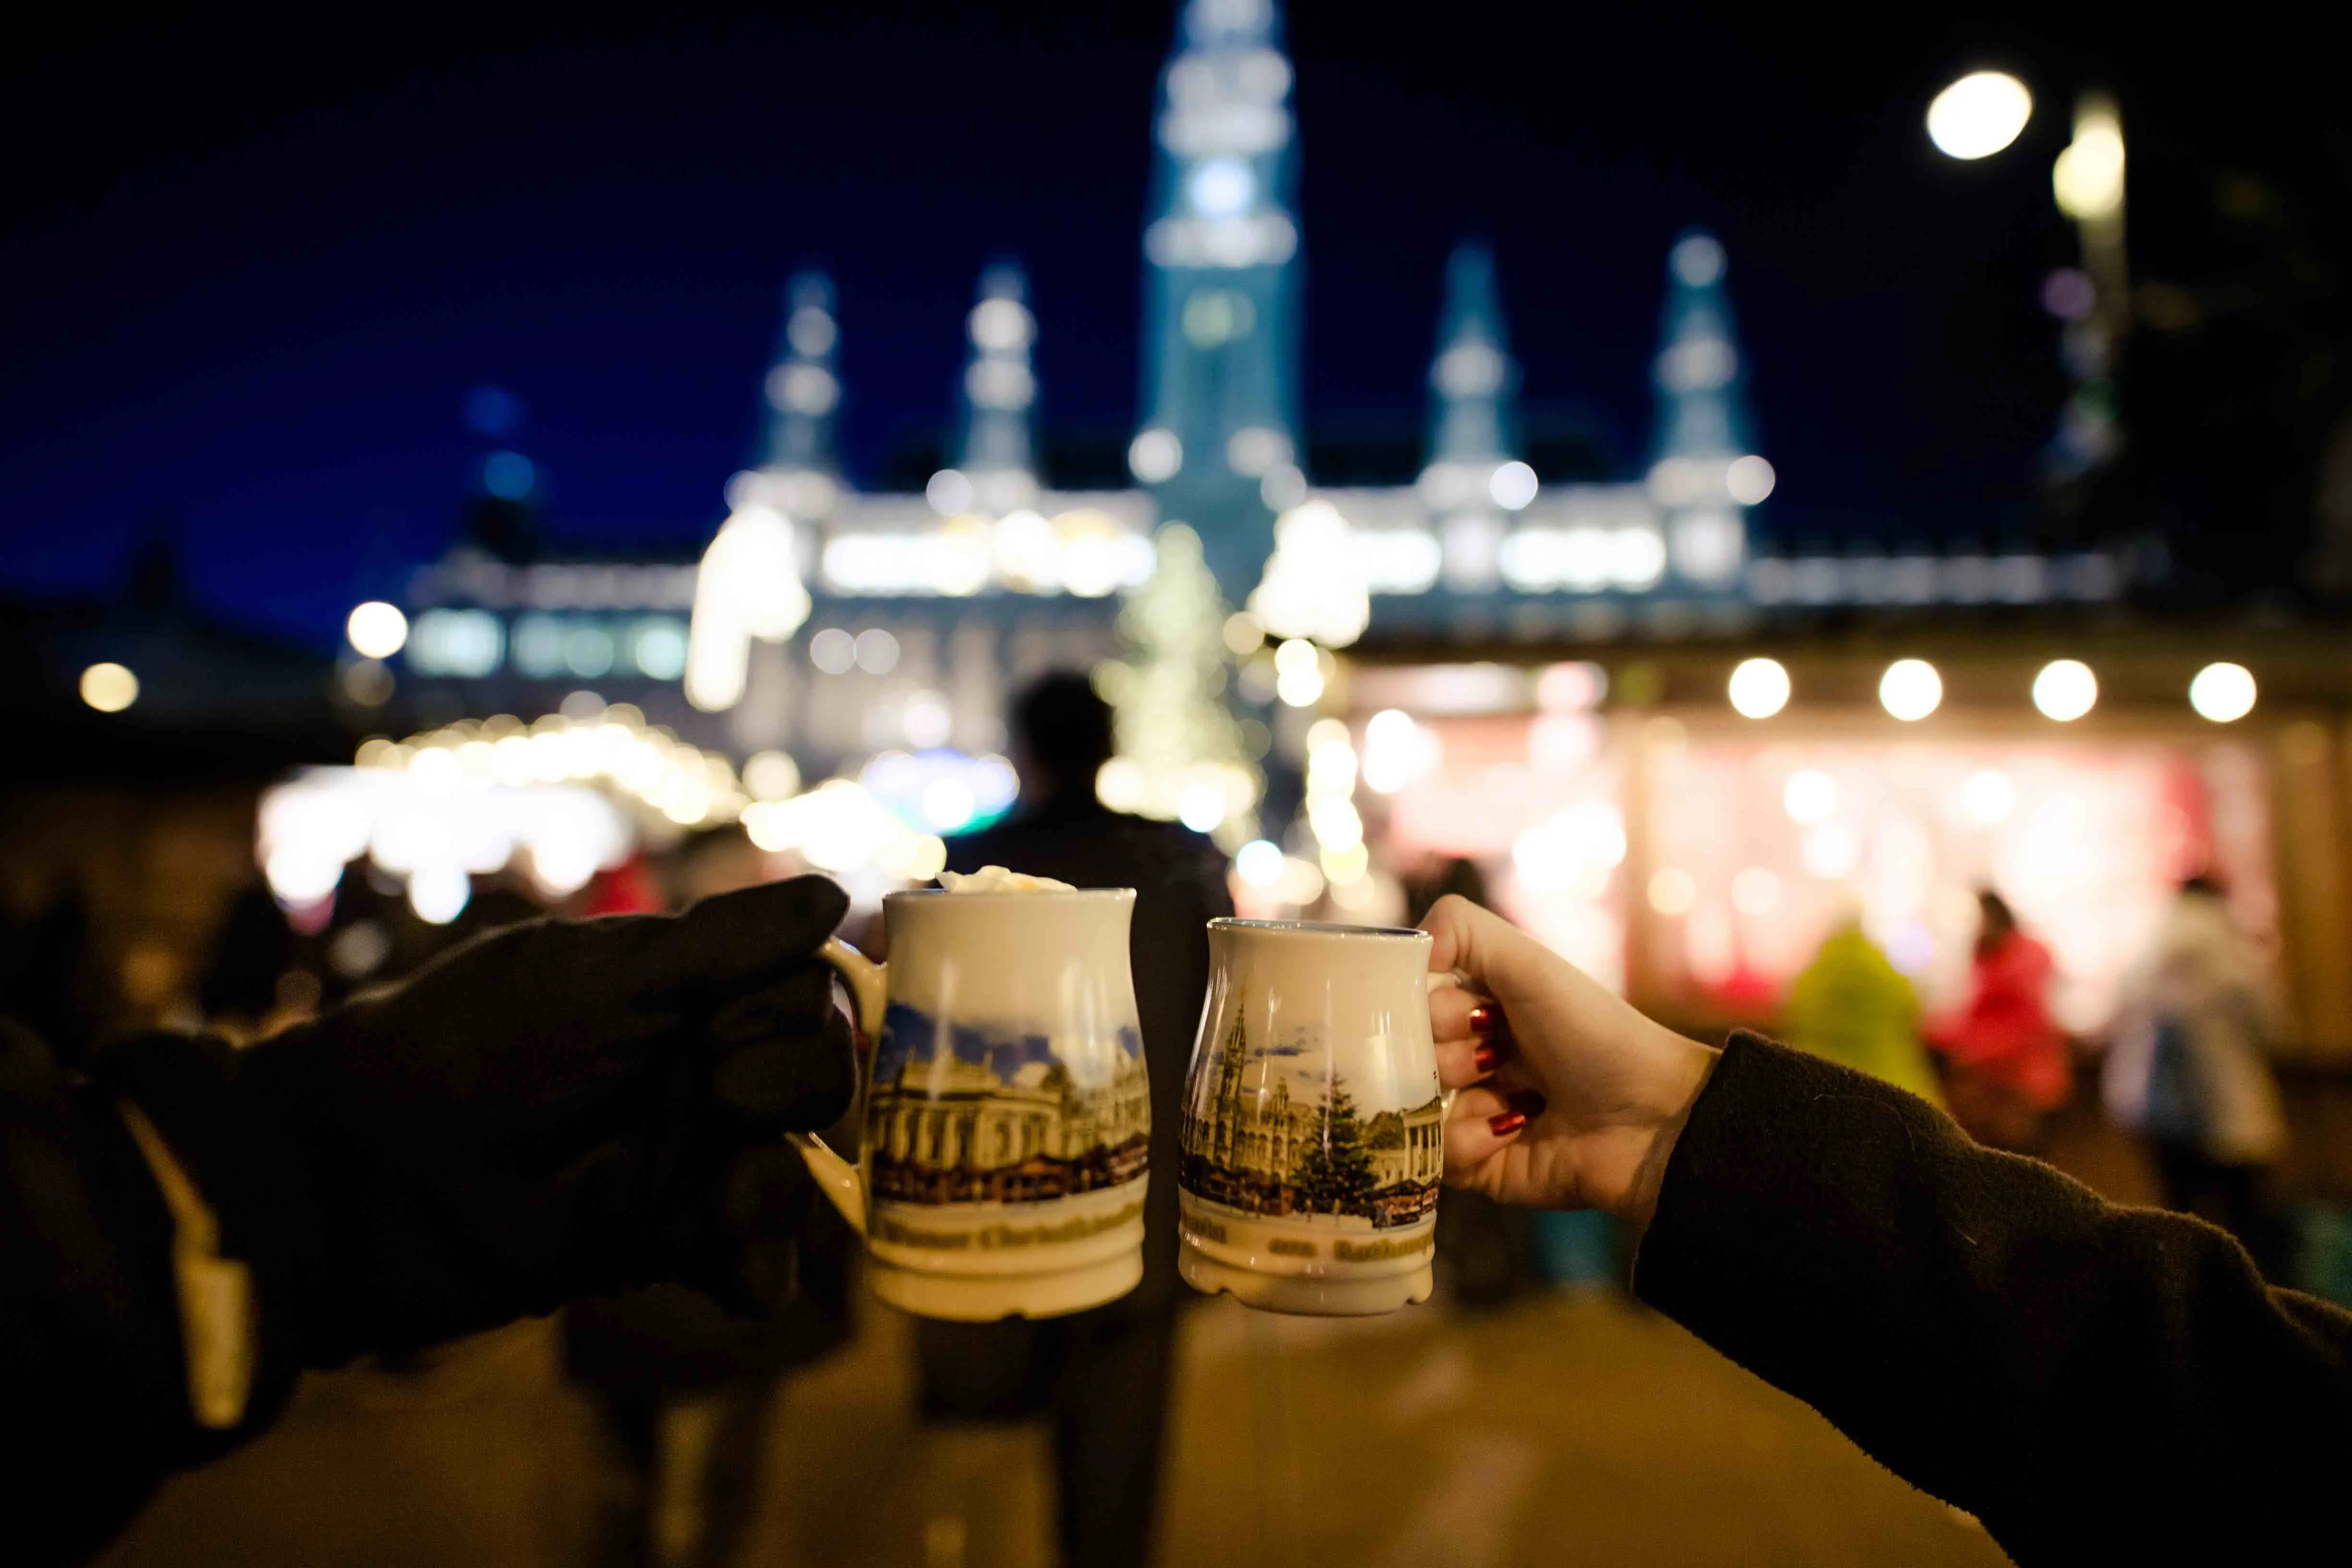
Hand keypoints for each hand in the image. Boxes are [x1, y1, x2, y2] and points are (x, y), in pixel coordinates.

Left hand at [105, 875, 855, 1367]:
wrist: (369, 1169)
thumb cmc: (474, 1045)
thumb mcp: (602, 977)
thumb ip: (719, 943)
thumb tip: (834, 894)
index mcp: (685, 993)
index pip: (803, 990)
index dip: (793, 1005)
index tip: (736, 1017)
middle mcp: (697, 1070)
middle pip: (819, 1076)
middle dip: (790, 1082)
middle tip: (720, 1093)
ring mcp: (683, 1161)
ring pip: (795, 1170)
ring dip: (776, 1181)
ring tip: (727, 1197)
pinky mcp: (660, 1245)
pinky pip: (748, 1266)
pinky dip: (756, 1271)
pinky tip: (735, 1276)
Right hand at [1421, 895, 1715, 1226]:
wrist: (1654, 1118)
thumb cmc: (1595, 1034)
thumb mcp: (1531, 964)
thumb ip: (1460, 930)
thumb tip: (1405, 948)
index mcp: (1478, 1009)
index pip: (1407, 1006)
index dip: (1425, 1008)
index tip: (1467, 1009)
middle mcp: (1469, 1059)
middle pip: (1403, 1057)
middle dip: (1441, 1054)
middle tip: (1491, 1054)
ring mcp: (1472, 1115)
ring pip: (1411, 1108)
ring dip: (1457, 1097)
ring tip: (1511, 1095)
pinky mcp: (1479, 1168)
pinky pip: (1435, 1157)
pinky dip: (1467, 1143)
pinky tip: (1513, 1130)